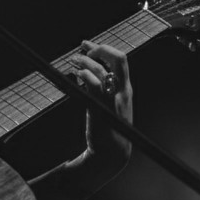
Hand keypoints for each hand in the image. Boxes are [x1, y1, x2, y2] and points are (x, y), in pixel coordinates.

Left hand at [71, 40, 133, 171]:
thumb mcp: (110, 105)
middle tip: (84, 50)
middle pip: (119, 58)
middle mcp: (123, 91)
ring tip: (73, 61)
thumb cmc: (109, 129)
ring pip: (102, 69)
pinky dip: (84, 75)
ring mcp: (114, 98)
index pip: (121, 60)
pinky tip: (76, 75)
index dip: (105, 49)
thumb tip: (86, 72)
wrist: (112, 152)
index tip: (88, 47)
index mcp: (126, 89)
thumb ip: (102, 89)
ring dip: (85, 61)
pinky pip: (94, 84)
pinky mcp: (102, 107)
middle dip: (100, 49)